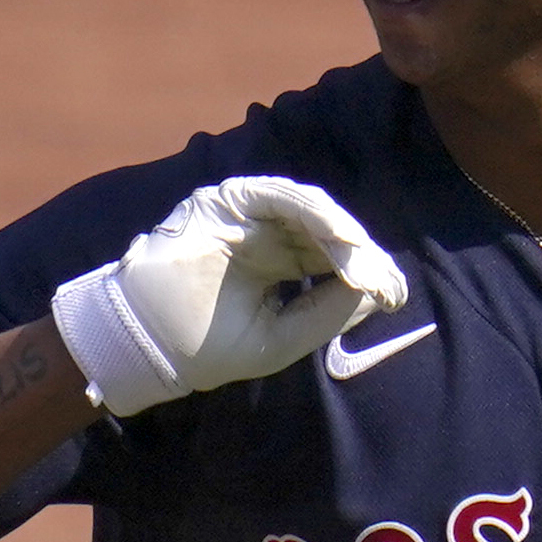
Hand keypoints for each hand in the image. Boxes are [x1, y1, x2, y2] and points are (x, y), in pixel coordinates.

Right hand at [51, 177, 410, 418]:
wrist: (148, 339)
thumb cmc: (209, 345)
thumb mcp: (282, 338)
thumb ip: (328, 314)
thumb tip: (378, 292)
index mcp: (280, 265)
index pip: (331, 259)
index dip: (362, 271)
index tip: (393, 292)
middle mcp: (269, 234)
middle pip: (326, 231)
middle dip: (357, 251)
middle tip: (384, 277)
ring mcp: (248, 215)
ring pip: (308, 209)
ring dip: (339, 231)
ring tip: (361, 255)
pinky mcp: (228, 200)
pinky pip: (277, 195)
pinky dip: (309, 211)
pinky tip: (334, 234)